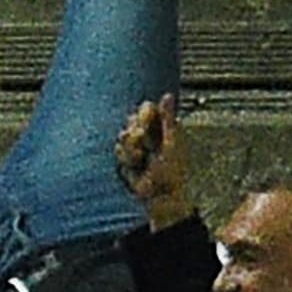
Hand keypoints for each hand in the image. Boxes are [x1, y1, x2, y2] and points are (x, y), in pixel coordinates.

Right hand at [115, 94, 190, 230]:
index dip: (143, 114)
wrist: (160, 196)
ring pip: (123, 136)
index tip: (146, 121)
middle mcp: (150, 135)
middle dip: (136, 132)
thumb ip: (168, 119)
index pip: (146, 109)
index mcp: (163, 127)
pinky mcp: (127, 159)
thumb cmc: (172, 172)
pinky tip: (135, 165)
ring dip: (131, 147)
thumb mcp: (172, 142)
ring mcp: (137, 147)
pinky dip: (126, 158)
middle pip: (132, 120)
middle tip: (143, 142)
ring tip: (141, 158)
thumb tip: (168, 95)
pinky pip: (118, 150)